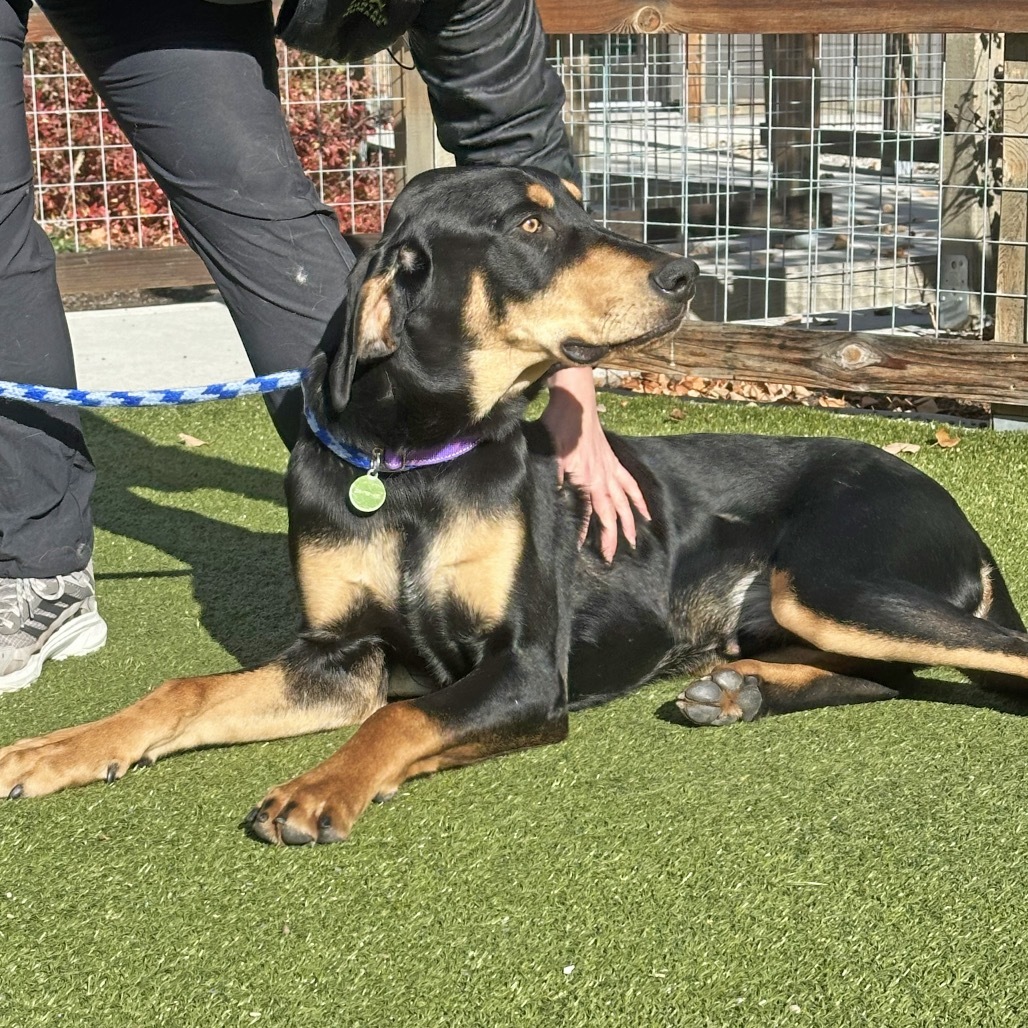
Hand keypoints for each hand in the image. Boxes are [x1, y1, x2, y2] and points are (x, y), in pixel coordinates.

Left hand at [539, 366, 650, 561]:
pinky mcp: (612, 460)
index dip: (586, 533)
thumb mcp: (550, 453)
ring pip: (624, 502)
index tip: (582, 551)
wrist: (574, 400)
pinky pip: (629, 483)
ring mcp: (610, 469)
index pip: (589, 513)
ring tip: (635, 541)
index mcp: (586, 478)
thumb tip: (557, 504)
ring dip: (630, 522)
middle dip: (612, 537)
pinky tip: (645, 510)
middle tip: (612, 558)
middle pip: (611, 513)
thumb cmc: (559, 425)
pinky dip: (638, 497)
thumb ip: (555, 479)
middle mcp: (602, 477)